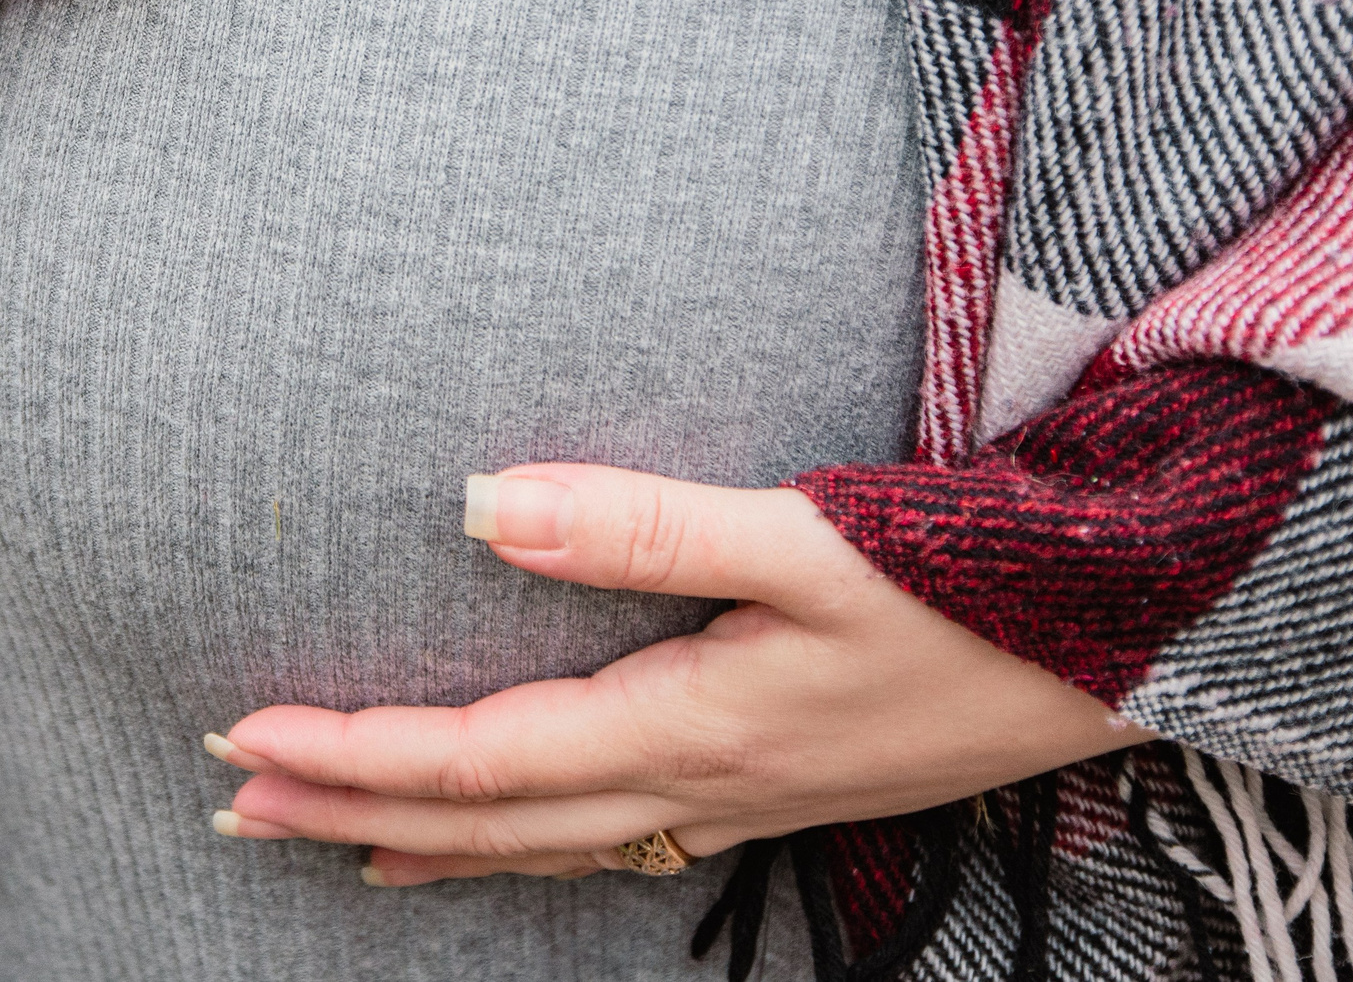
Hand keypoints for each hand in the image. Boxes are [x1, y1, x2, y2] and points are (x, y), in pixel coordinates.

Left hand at [206, 464, 1146, 886]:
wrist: (1125, 654)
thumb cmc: (977, 593)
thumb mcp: (813, 541)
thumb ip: (640, 525)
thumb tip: (480, 504)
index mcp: (687, 728)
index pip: (476, 761)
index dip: (352, 751)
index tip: (242, 728)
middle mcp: (693, 787)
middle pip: (483, 820)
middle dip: (347, 810)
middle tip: (227, 794)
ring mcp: (729, 803)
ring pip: (535, 844)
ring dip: (414, 841)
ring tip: (315, 837)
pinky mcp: (764, 790)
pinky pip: (599, 842)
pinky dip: (514, 849)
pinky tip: (485, 848)